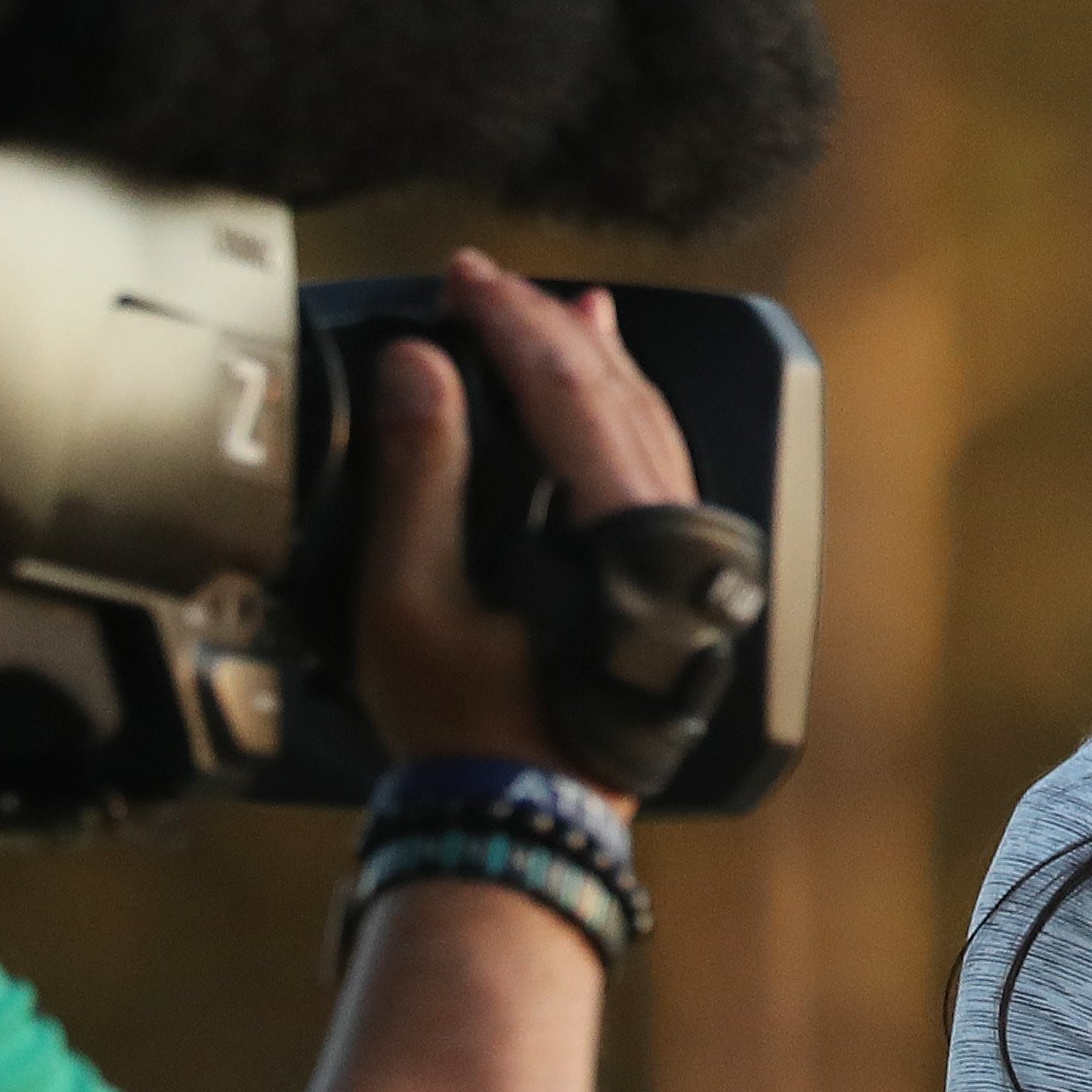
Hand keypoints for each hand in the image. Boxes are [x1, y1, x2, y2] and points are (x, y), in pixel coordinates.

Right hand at [354, 252, 706, 766]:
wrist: (524, 813)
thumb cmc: (463, 723)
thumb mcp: (409, 595)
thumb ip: (417, 473)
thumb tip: (420, 366)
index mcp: (612, 526)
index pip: (566, 386)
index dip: (510, 322)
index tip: (463, 279)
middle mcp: (665, 531)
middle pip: (616, 395)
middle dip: (550, 330)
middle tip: (490, 284)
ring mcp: (682, 560)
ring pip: (650, 429)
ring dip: (602, 366)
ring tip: (573, 315)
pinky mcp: (675, 585)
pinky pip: (660, 470)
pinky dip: (631, 422)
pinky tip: (616, 407)